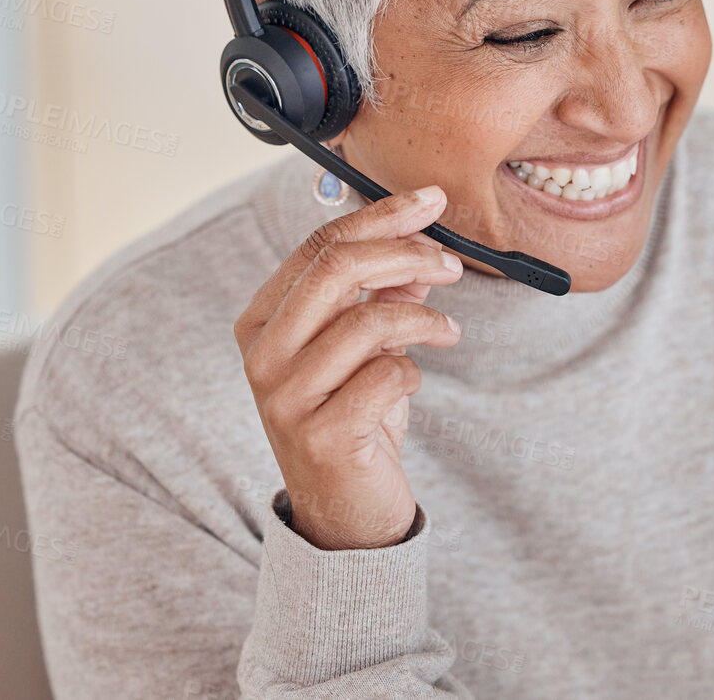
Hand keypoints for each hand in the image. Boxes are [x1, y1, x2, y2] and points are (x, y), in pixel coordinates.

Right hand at [233, 185, 463, 549]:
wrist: (346, 513)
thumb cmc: (353, 420)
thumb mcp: (366, 347)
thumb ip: (385, 291)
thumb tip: (420, 234)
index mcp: (262, 320)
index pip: (321, 245)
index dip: (381, 216)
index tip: (430, 201)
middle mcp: (262, 355)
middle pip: (338, 269)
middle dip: (406, 254)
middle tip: (451, 266)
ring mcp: (284, 397)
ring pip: (368, 322)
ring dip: (424, 320)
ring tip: (446, 332)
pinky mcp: (319, 435)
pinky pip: (387, 376)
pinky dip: (413, 373)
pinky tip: (411, 385)